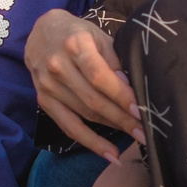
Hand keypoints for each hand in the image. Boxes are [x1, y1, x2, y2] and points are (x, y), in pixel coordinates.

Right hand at [28, 8, 137, 155]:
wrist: (41, 33)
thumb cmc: (77, 33)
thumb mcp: (98, 35)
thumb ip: (114, 59)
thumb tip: (130, 86)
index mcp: (75, 45)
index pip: (99, 76)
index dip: (120, 95)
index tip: (140, 110)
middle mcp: (58, 66)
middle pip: (93, 99)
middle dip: (122, 118)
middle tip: (146, 131)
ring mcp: (48, 86)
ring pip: (85, 114)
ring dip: (112, 129)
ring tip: (136, 137)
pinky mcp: (43, 100)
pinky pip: (69, 127)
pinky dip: (91, 142)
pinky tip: (111, 154)